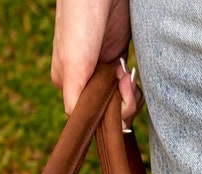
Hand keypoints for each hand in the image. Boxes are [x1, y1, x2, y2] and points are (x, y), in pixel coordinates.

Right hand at [51, 0, 139, 122]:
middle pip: (106, 110)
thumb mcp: (72, 65)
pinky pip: (127, 84)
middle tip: (124, 82)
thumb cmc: (80, 22)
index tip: (116, 96)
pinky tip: (129, 72)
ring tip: (126, 74)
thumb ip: (73, 99)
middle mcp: (84, 79)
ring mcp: (102, 68)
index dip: (107, 115)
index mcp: (68, 84)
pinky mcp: (118, 56)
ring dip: (128, 94)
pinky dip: (132, 85)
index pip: (89, 115)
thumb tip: (79, 124)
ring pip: (119, 99)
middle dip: (120, 105)